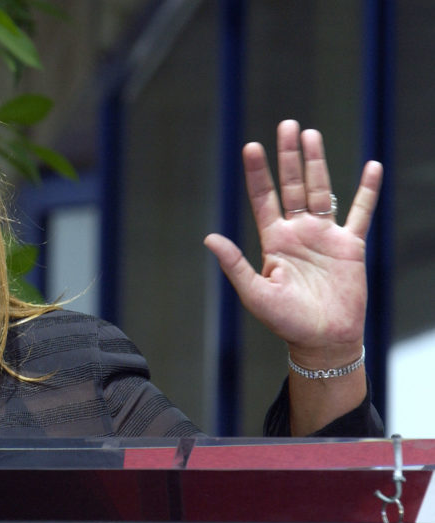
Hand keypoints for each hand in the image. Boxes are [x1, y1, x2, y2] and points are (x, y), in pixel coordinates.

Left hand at [204, 120, 381, 367]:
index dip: (258, 173)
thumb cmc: (286, 321)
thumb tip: (209, 238)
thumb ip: (235, 264)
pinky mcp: (351, 246)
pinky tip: (371, 167)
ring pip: (322, 191)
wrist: (322, 340)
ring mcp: (325, 237)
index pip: (263, 198)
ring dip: (317, 163)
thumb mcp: (255, 293)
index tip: (251, 146)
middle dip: (289, 156)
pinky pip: (362, 212)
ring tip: (311, 134)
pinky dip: (367, 190)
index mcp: (273, 241)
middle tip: (287, 124)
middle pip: (293, 185)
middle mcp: (298, 232)